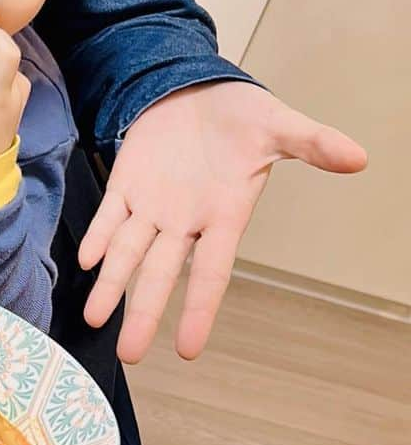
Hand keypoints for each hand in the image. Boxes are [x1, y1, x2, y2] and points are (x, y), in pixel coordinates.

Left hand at [78, 82, 367, 361]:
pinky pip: (110, 215)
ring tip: (92, 318)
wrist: (201, 89)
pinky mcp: (127, 182)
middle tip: (129, 355)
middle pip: (161, 274)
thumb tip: (358, 156)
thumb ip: (313, 143)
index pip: (211, 272)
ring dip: (111, 283)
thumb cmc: (243, 117)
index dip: (199, 309)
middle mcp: (185, 220)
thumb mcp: (278, 126)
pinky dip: (99, 235)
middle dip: (144, 312)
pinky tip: (86, 259)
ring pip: (128, 252)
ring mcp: (153, 204)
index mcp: (224, 215)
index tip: (188, 350)